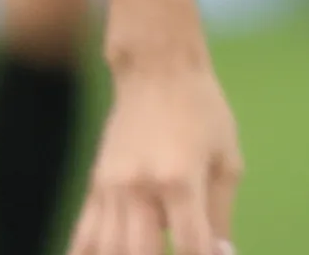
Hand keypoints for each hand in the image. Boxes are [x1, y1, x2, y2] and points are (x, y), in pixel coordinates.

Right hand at [67, 57, 240, 254]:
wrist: (157, 71)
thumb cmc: (202, 111)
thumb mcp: (227, 158)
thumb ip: (222, 211)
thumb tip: (220, 253)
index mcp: (179, 180)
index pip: (189, 244)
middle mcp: (140, 189)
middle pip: (141, 254)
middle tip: (177, 252)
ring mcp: (110, 190)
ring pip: (108, 250)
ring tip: (146, 252)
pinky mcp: (94, 187)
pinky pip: (82, 236)